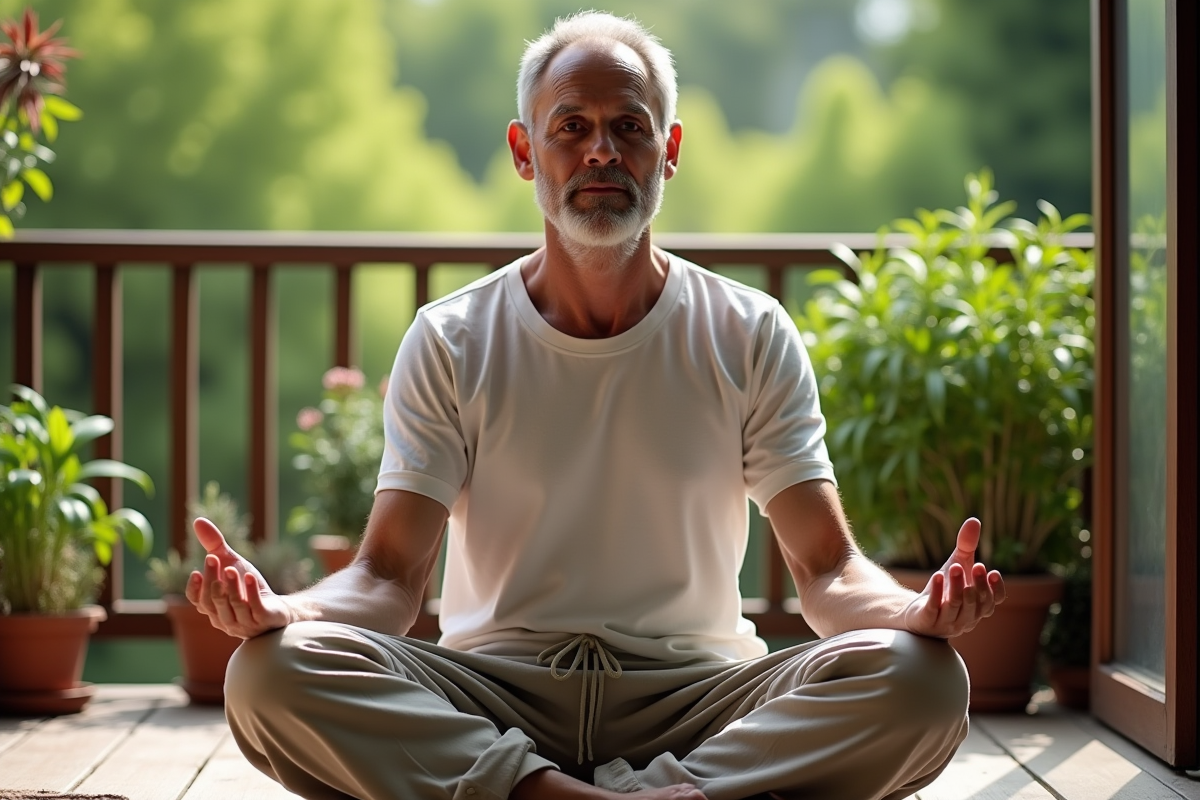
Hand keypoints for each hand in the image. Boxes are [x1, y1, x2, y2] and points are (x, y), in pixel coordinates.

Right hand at [184, 517, 291, 638]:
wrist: (278, 606)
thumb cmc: (248, 585)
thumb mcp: (231, 562)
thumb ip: (214, 545)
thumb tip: (197, 520)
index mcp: (212, 608)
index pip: (198, 600)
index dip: (195, 588)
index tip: (196, 571)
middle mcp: (224, 619)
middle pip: (213, 601)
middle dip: (212, 578)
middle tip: (212, 558)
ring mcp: (243, 623)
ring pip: (233, 605)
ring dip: (231, 586)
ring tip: (232, 567)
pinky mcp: (263, 621)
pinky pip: (255, 608)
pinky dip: (251, 592)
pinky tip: (250, 575)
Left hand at [902, 517, 1005, 637]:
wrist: (916, 611)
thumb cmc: (943, 588)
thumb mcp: (956, 564)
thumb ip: (967, 545)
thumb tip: (974, 520)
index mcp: (979, 606)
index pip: (994, 600)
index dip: (996, 588)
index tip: (993, 572)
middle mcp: (967, 617)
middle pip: (976, 602)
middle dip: (977, 584)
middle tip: (977, 565)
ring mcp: (948, 622)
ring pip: (956, 605)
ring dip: (957, 586)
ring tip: (954, 567)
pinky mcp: (928, 621)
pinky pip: (934, 608)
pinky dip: (936, 592)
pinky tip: (936, 576)